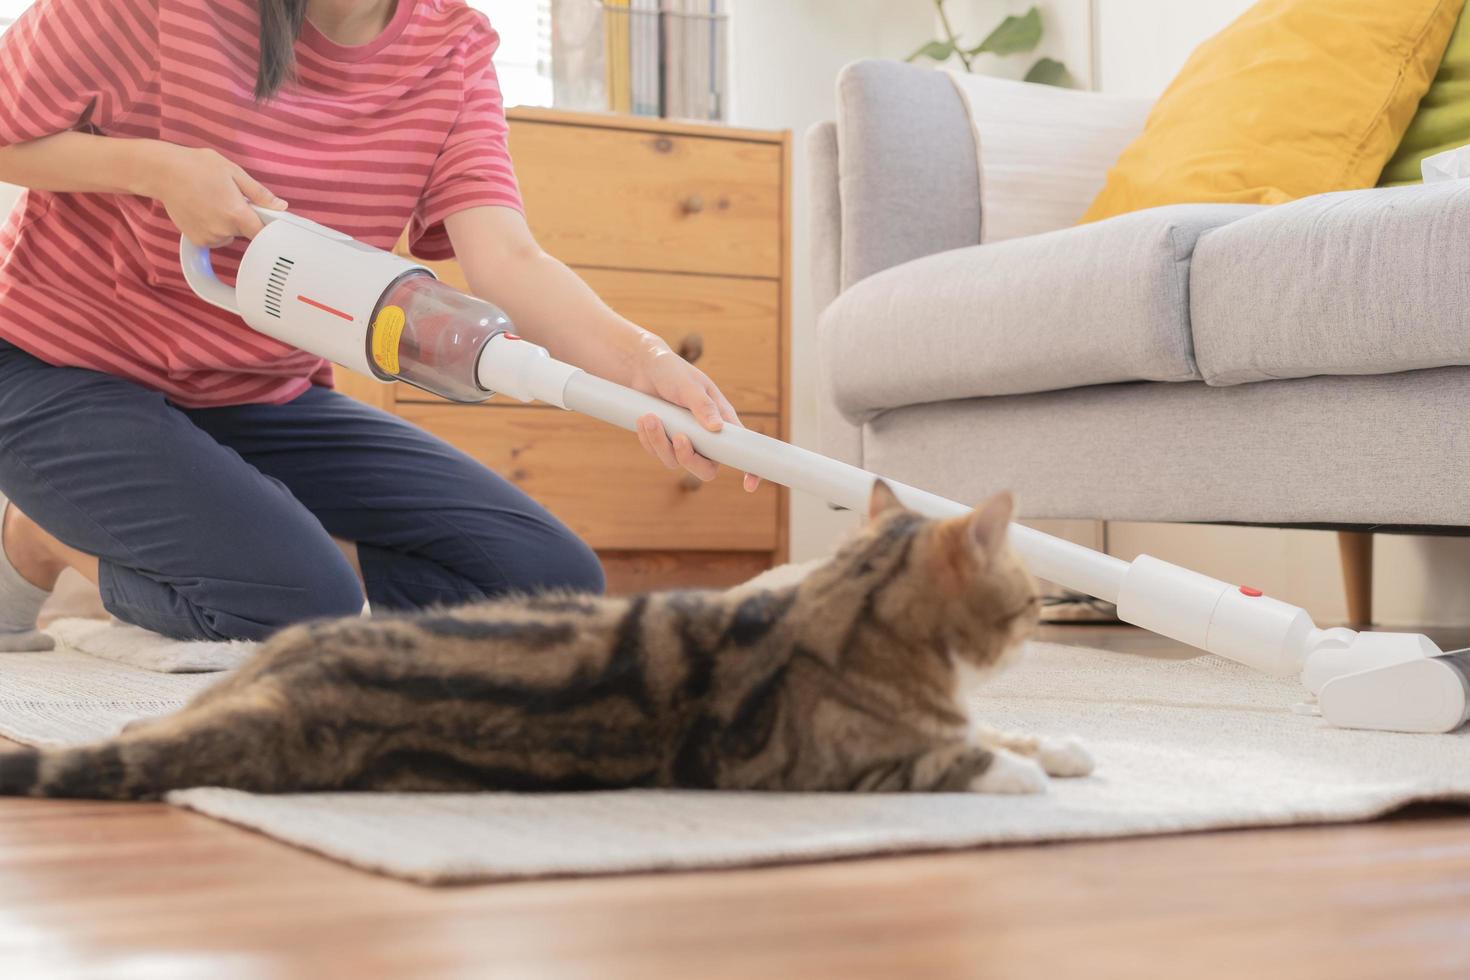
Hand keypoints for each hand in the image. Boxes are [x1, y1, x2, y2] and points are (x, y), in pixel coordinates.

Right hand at [143, 142, 287, 246]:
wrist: (162, 172)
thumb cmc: (196, 166)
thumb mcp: (233, 172)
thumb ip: (259, 194)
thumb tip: (280, 206)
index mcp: (236, 214)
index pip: (263, 233)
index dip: (267, 226)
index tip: (266, 218)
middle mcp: (223, 231)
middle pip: (246, 232)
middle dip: (243, 217)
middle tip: (230, 197)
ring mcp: (209, 238)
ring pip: (230, 235)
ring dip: (227, 223)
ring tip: (213, 201)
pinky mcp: (197, 240)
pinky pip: (215, 238)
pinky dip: (213, 227)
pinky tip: (203, 209)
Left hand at [629, 337, 759, 492]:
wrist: (643, 367)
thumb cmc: (672, 370)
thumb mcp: (689, 384)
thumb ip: (703, 406)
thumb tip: (717, 428)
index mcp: (721, 420)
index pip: (741, 449)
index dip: (749, 469)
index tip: (749, 485)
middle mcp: (705, 435)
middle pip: (706, 468)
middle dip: (689, 459)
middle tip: (679, 438)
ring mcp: (684, 441)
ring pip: (676, 462)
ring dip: (661, 443)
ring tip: (649, 418)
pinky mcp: (664, 441)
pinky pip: (657, 453)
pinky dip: (648, 439)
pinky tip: (643, 419)